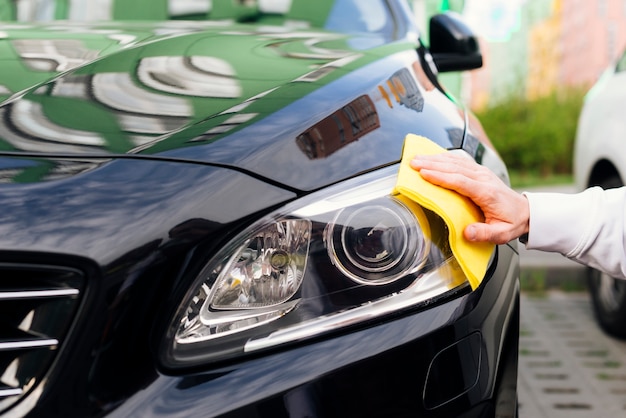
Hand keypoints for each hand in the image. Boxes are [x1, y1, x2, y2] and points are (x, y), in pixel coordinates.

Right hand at [410, 153, 528, 244]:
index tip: (424, 174)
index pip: (460, 181)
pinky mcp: (478, 171)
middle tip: (413, 163)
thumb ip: (484, 233)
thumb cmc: (511, 223)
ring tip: (416, 158)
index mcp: (486, 193)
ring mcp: (481, 172)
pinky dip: (444, 157)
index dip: (441, 177)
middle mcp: (483, 178)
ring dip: (435, 159)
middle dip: (432, 165)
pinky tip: (432, 156)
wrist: (525, 211)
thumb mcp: (501, 234)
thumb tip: (467, 233)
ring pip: (455, 162)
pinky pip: (459, 161)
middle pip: (454, 168)